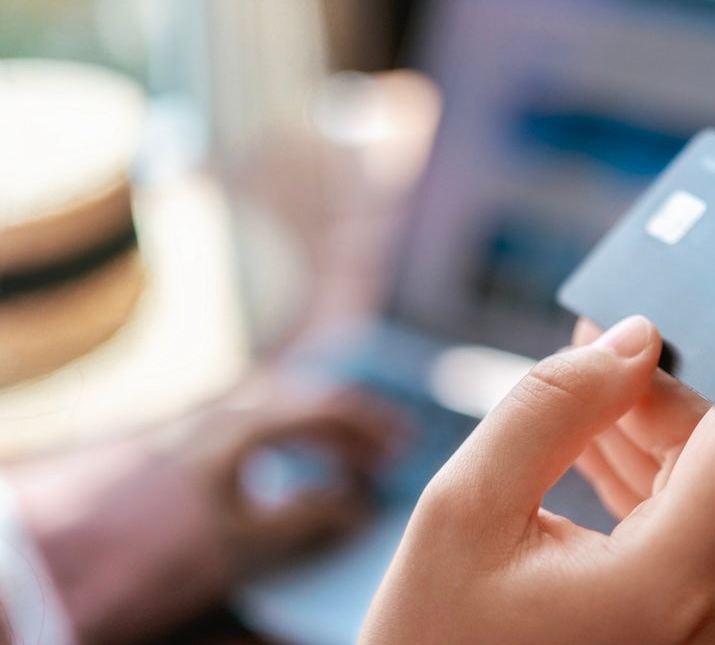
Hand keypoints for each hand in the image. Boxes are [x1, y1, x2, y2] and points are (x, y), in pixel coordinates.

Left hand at [10, 367, 404, 643]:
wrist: (62, 562)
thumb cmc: (156, 550)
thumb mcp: (244, 541)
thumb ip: (308, 518)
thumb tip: (357, 504)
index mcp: (244, 425)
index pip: (329, 409)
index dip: (373, 427)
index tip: (404, 447)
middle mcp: (221, 413)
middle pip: (303, 400)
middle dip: (350, 422)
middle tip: (386, 449)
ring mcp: (198, 427)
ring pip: (275, 411)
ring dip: (318, 428)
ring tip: (346, 456)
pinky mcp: (180, 449)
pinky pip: (250, 426)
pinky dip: (285, 439)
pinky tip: (287, 466)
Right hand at [361, 316, 714, 644]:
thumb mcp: (463, 514)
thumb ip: (551, 408)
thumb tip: (635, 338)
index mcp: (676, 582)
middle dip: (671, 383)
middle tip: (612, 326)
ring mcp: (710, 630)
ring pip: (707, 493)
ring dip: (654, 427)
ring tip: (590, 370)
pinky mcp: (689, 632)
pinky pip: (687, 534)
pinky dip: (648, 480)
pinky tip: (596, 436)